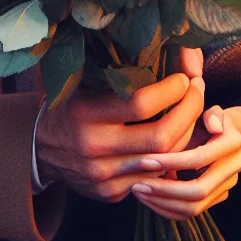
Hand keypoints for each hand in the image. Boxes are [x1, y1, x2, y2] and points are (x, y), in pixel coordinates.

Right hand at [35, 73, 205, 202]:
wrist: (42, 148)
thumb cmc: (72, 103)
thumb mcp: (84, 79)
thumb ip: (116, 67)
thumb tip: (162, 46)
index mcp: (85, 113)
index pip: (141, 103)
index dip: (171, 90)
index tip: (184, 77)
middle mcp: (94, 147)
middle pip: (160, 137)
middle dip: (190, 111)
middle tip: (198, 90)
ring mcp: (103, 176)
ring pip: (163, 161)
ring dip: (188, 133)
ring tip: (194, 110)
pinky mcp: (111, 193)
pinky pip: (153, 178)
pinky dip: (171, 157)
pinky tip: (179, 136)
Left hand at [129, 101, 240, 219]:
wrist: (224, 133)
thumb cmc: (208, 118)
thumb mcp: (210, 109)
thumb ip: (212, 114)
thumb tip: (214, 126)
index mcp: (233, 143)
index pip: (199, 158)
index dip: (171, 161)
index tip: (144, 160)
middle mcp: (234, 168)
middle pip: (198, 191)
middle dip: (164, 190)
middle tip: (137, 184)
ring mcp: (226, 187)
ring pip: (193, 208)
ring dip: (163, 203)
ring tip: (138, 190)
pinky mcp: (215, 199)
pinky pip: (190, 213)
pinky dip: (167, 209)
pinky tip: (148, 198)